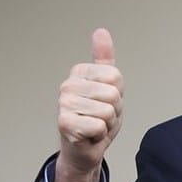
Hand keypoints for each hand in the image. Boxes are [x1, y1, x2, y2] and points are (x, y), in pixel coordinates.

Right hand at [54, 28, 123, 181]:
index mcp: (78, 72)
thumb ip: (104, 59)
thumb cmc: (96, 118)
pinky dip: (100, 135)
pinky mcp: (65, 124)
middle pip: (113, 93)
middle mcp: (67, 86)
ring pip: (107, 111)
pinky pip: (99, 126)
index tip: (105, 102)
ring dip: (107, 124)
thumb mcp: (107, 85)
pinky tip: (90, 136)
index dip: (118, 94)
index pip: (115, 77)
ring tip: (95, 126)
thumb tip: (101, 32)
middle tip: (100, 117)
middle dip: (114, 110)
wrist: (84, 149)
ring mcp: (64, 104)